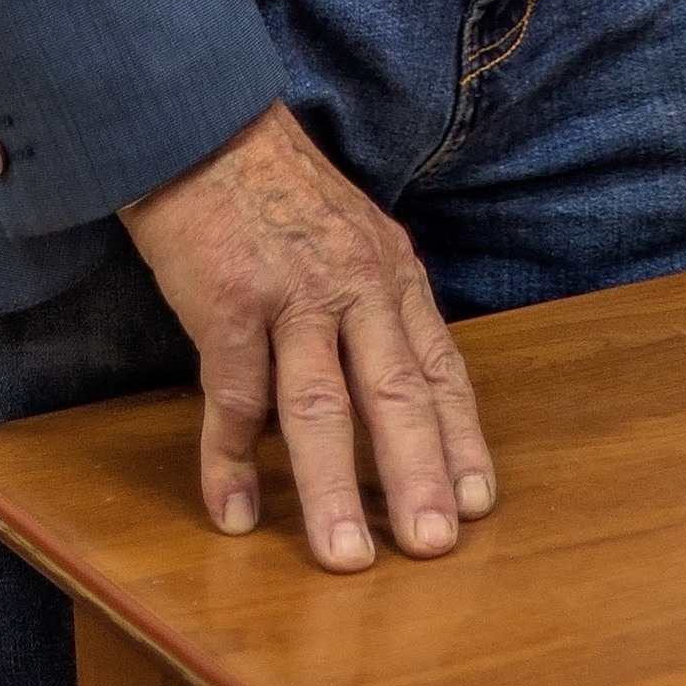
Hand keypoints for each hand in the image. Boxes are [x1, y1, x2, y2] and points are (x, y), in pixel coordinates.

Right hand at [119, 100, 493, 572]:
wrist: (203, 128)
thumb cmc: (277, 189)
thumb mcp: (349, 234)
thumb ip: (373, 305)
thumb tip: (390, 393)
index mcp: (390, 271)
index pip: (438, 367)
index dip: (460, 437)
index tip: (482, 500)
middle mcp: (354, 284)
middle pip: (395, 394)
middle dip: (418, 476)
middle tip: (437, 545)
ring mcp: (291, 295)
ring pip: (320, 408)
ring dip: (333, 490)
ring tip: (348, 557)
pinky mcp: (229, 305)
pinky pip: (234, 399)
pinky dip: (230, 463)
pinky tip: (234, 514)